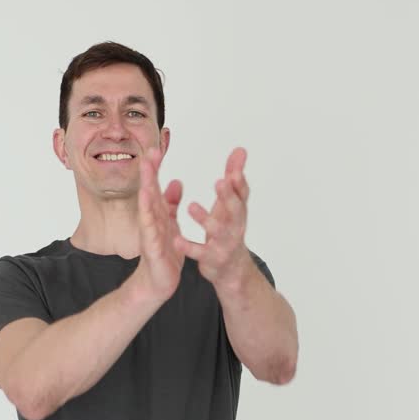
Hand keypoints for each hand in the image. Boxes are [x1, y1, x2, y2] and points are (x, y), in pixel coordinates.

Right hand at [134, 147, 185, 302]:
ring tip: (146, 171)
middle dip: (148, 171)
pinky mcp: (153, 248)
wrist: (158, 281)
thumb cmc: (164, 253)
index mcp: (157, 214)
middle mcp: (151, 220)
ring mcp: (150, 233)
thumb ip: (172, 203)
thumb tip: (176, 181)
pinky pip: (151, 230)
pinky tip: (148, 204)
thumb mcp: (171, 224)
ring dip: (146, 188)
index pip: (155, 186)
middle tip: (149, 151)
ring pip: (147, 207)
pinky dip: (148, 216)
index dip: (155, 168)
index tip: (156, 148)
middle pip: (148, 191)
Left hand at [175, 147, 253, 291]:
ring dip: (205, 219)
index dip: (240, 183)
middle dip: (228, 197)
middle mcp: (235, 226)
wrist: (232, 270)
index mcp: (238, 211)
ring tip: (191, 206)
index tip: (234, 170)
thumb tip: (240, 150)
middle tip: (220, 182)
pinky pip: (200, 252)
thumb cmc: (228, 230)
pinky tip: (176, 240)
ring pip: (217, 231)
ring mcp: (224, 244)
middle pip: (235, 211)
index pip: (242, 194)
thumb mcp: (232, 204)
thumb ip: (234, 178)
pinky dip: (189, 247)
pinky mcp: (211, 258)